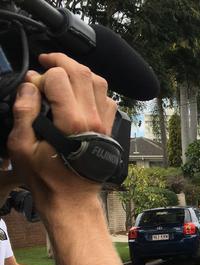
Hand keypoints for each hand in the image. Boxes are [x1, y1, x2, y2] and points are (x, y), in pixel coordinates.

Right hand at [7, 53, 117, 211]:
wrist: (72, 200)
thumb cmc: (47, 179)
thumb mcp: (22, 147)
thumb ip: (24, 112)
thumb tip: (30, 86)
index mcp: (71, 122)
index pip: (60, 77)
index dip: (41, 75)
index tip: (31, 84)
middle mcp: (93, 119)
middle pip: (83, 73)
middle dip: (62, 61)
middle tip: (46, 62)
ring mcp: (104, 124)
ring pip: (99, 83)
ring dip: (80, 73)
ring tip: (62, 75)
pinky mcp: (109, 130)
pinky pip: (107, 100)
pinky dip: (94, 90)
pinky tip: (79, 95)